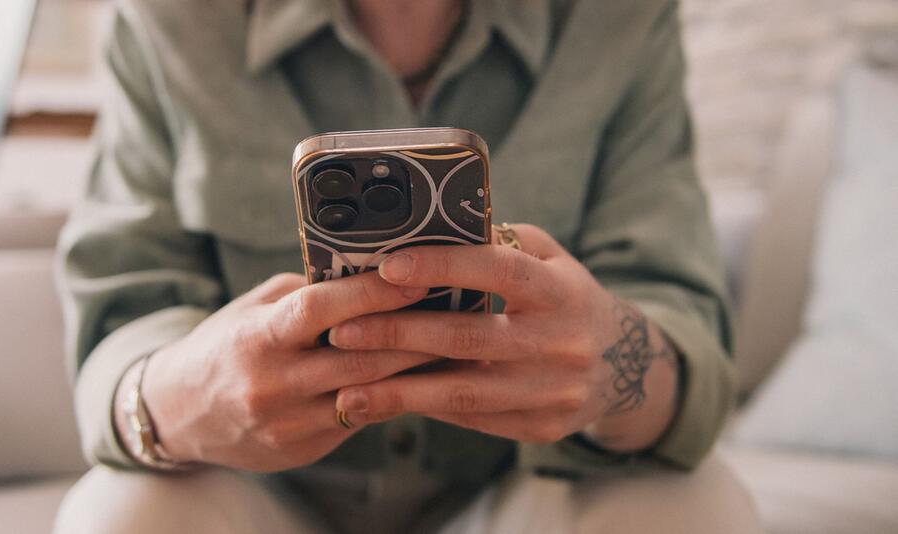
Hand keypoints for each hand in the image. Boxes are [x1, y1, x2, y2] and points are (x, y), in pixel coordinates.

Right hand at [126, 272, 434, 471]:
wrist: (179, 413)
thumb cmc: (226, 346)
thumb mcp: (254, 309)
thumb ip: (305, 294)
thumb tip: (368, 272)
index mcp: (256, 337)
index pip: (320, 310)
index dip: (372, 292)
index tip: (418, 275)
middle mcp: (272, 383)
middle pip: (358, 358)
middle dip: (414, 334)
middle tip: (459, 313)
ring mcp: (287, 422)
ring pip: (367, 394)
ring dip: (416, 370)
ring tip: (456, 346)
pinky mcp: (301, 449)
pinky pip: (358, 420)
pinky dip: (392, 397)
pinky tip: (422, 379)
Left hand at [328, 225, 679, 450]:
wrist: (621, 364)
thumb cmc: (563, 297)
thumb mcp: (548, 258)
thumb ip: (499, 244)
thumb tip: (428, 228)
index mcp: (561, 290)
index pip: (499, 271)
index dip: (443, 265)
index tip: (387, 266)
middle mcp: (562, 342)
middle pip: (471, 339)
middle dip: (400, 335)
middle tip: (343, 332)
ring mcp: (554, 391)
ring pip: (466, 394)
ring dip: (401, 390)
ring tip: (348, 386)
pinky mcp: (542, 427)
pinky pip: (474, 420)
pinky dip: (426, 409)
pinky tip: (386, 402)